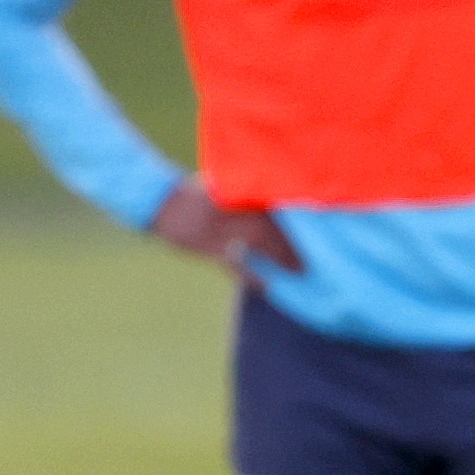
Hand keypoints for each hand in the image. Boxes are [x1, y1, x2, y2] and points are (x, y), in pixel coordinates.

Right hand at [149, 183, 303, 274]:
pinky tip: (268, 287)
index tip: (316, 229)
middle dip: (294, 244)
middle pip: (273, 228)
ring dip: (282, 259)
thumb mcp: (219, 187)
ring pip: (262, 245)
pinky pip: (235, 265)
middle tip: (316, 258)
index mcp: (239, 194)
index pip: (274, 208)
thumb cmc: (191, 195)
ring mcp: (222, 230)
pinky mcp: (209, 248)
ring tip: (301, 272)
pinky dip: (252, 276)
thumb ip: (243, 193)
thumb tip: (270, 199)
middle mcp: (235, 211)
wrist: (158, 201)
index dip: (296, 221)